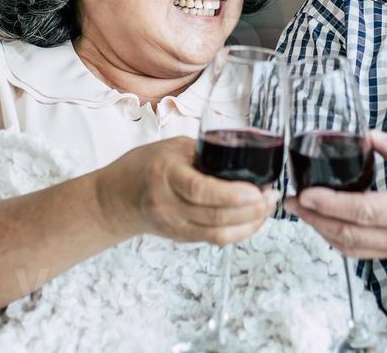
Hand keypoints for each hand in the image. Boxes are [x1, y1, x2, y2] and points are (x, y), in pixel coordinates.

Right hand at [96, 136, 276, 245]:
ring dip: (249, 224)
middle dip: (250, 211)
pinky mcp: (179, 238)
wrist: (114, 198)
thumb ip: (204, 152)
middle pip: (214, 217)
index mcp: (165, 175)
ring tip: (267, 209)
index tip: (258, 190)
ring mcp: (172, 225)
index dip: (232, 195)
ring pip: (217, 234)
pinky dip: (237, 232)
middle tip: (271, 197)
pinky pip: (212, 239)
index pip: (201, 190)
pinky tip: (252, 220)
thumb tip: (243, 156)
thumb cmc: (143, 165)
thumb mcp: (172, 147)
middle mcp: (167, 204)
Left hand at [285, 131, 386, 260]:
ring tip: (304, 212)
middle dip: (315, 221)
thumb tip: (367, 135)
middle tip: (291, 202)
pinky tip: (332, 224)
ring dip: (325, 232)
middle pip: (351, 237)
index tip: (305, 193)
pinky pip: (368, 253)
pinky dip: (344, 241)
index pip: (364, 212)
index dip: (329, 204)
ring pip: (356, 251)